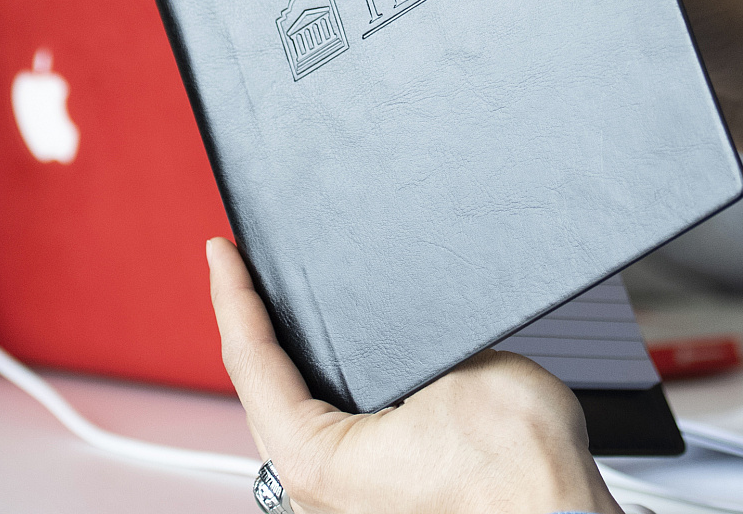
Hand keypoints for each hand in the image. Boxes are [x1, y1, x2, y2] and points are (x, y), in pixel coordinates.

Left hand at [207, 238, 621, 513]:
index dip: (235, 295)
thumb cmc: (518, 473)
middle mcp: (318, 493)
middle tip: (245, 275)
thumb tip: (394, 316)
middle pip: (264, 392)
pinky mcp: (379, 504)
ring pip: (297, 419)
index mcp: (315, 460)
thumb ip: (404, 338)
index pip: (251, 361)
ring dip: (293, 367)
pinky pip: (333, 440)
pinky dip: (328, 398)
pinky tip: (347, 373)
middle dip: (257, 328)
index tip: (223, 254)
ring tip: (287, 318)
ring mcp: (346, 504)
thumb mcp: (457, 366)